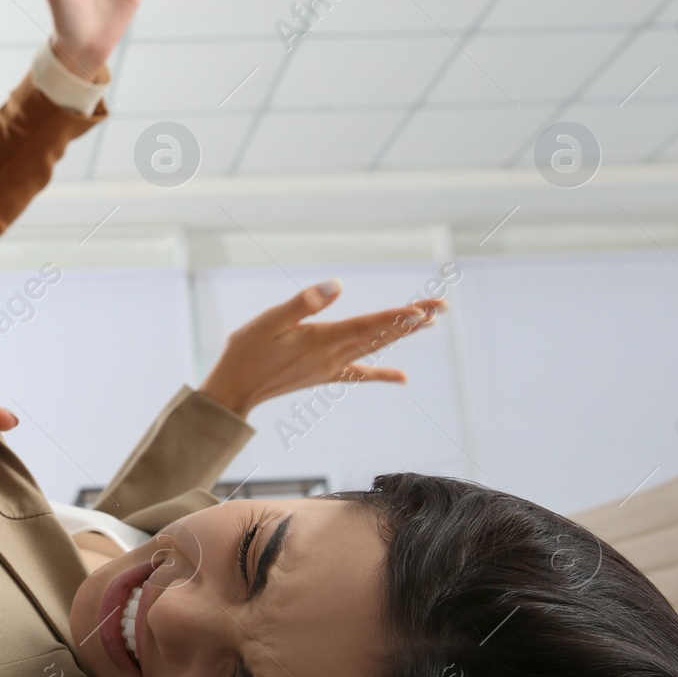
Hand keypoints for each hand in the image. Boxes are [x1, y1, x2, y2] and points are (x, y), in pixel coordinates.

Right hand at [198, 279, 445, 419]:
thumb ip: (304, 303)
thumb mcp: (269, 321)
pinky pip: (361, 373)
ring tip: (429, 323)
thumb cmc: (246, 351)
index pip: (368, 325)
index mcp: (321, 339)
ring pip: (375, 348)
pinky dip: (383, 373)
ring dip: (403, 335)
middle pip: (381, 335)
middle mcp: (333, 355)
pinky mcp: (325, 375)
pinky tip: (403, 378)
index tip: (425, 309)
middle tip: (442, 306)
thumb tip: (337, 286)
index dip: (398, 317)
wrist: (235, 390)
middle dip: (412, 320)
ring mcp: (331, 367)